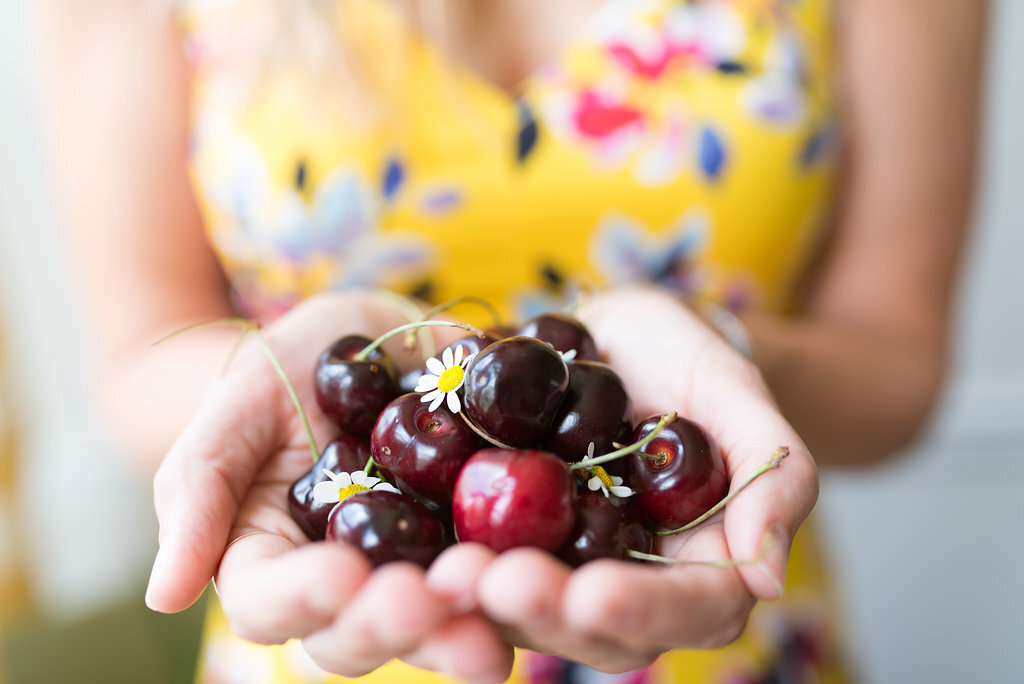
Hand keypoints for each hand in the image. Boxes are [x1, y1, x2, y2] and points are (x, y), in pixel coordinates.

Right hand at [144, 291, 513, 682]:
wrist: (385, 338)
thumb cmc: (296, 364)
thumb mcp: (241, 399)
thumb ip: (197, 483)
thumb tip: (162, 594)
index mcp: (273, 558)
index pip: (270, 603)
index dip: (304, 598)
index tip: (342, 573)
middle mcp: (345, 584)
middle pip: (353, 636)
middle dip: (392, 623)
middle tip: (431, 597)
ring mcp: (415, 571)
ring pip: (432, 626)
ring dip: (464, 622)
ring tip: (497, 593)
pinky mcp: (479, 548)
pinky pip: (500, 580)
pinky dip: (522, 582)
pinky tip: (552, 571)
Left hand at [427, 285, 817, 672]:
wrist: (614, 335)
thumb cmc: (690, 361)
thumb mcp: (738, 397)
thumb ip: (775, 474)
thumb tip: (768, 578)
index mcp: (700, 563)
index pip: (690, 610)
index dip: (645, 610)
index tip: (595, 594)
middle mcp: (627, 579)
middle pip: (596, 627)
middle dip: (547, 611)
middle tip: (498, 584)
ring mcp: (561, 563)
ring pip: (529, 607)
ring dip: (486, 599)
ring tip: (447, 573)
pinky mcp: (504, 538)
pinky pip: (477, 558)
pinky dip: (448, 560)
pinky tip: (414, 550)